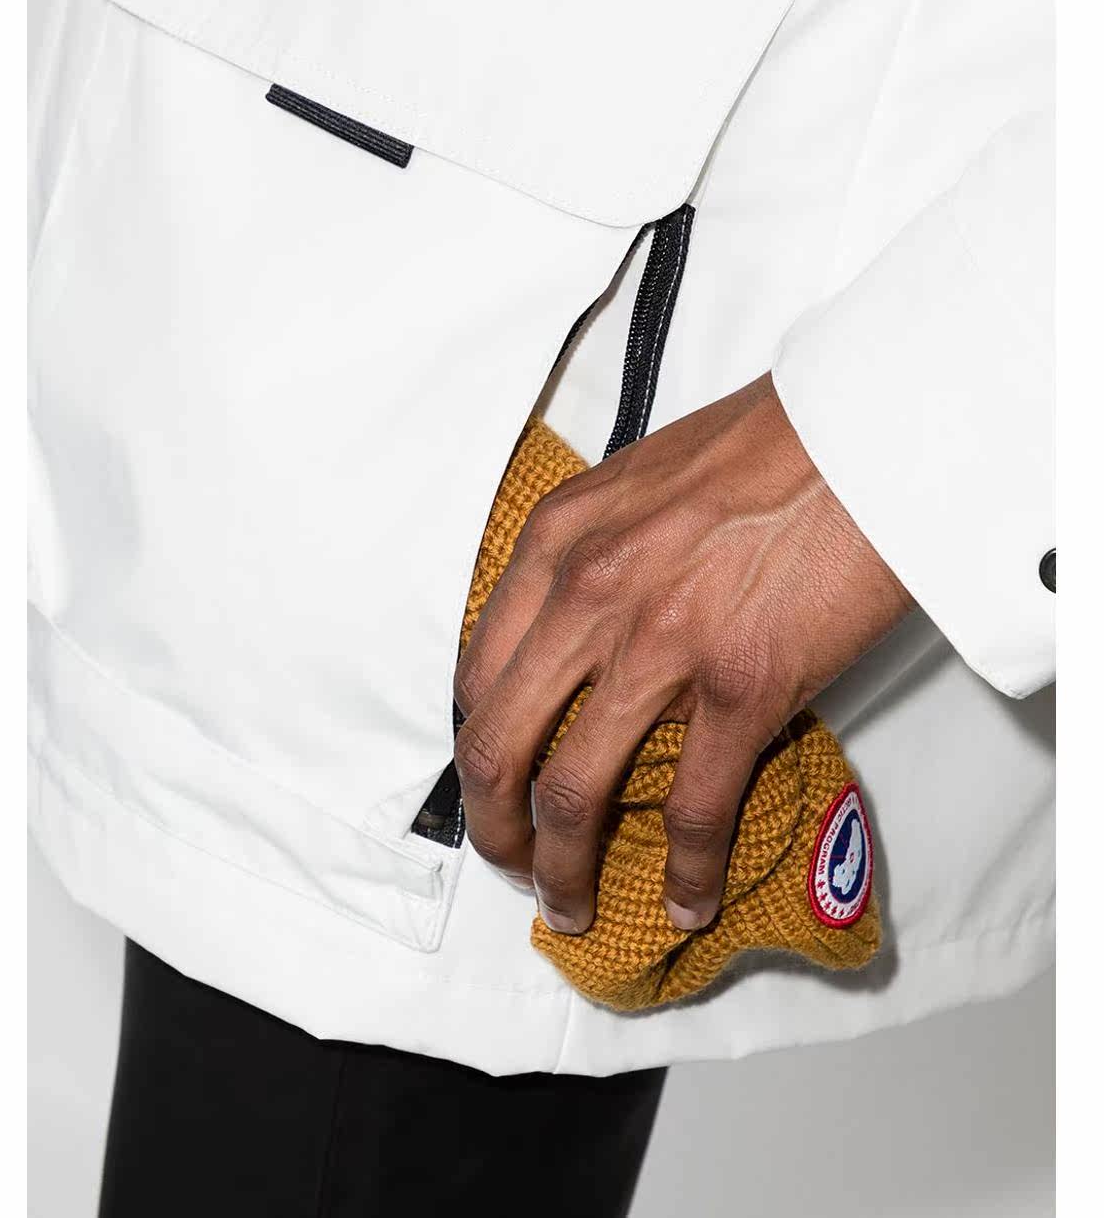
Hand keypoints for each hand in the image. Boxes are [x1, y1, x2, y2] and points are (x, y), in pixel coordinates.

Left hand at [453, 372, 911, 933]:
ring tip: (570, 904)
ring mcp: (659, 646)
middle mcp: (586, 597)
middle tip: (513, 864)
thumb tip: (583, 639)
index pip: (480, 675)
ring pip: (573, 795)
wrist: (860, 434)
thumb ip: (592, 560)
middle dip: (495, 828)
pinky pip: (693, 810)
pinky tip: (687, 901)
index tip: (496, 783)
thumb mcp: (635, 485)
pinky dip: (685, 872)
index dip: (478, 748)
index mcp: (555, 543)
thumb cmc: (761, 448)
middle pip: (499, 748)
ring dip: (562, 870)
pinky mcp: (740, 686)